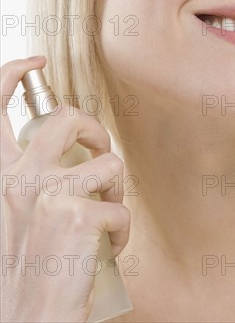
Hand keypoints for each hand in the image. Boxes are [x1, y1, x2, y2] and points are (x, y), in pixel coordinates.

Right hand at [1, 56, 130, 321]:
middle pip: (67, 118)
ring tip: (104, 215)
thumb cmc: (19, 273)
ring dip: (115, 191)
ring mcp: (49, 195)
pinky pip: (120, 209)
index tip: (34, 62)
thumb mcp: (10, 217)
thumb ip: (24, 185)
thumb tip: (59, 160)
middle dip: (94, 130)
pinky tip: (107, 250)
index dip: (11, 74)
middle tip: (98, 153)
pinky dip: (121, 231)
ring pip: (108, 163)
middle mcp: (17, 178)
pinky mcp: (79, 217)